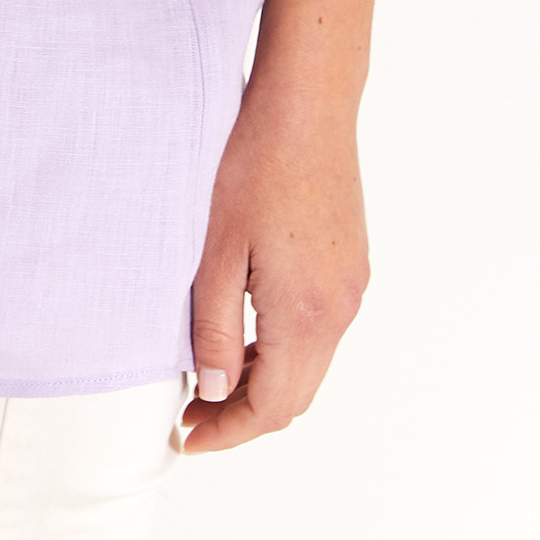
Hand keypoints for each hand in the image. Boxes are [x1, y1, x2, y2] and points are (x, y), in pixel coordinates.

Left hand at [180, 82, 369, 452]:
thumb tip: (213, 390)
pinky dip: (283, 348)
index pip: (271, 407)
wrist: (307, 102)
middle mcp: (340, 309)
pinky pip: (319, 329)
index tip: (187, 437)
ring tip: (210, 374)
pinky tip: (246, 330)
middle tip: (192, 413)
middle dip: (242, 413)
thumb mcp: (216, 251)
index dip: (227, 431)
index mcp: (306, 315)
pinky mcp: (351, 262)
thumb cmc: (255, 163)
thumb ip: (215, 329)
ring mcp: (351, 285)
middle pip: (295, 395)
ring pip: (309, 364)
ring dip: (263, 381)